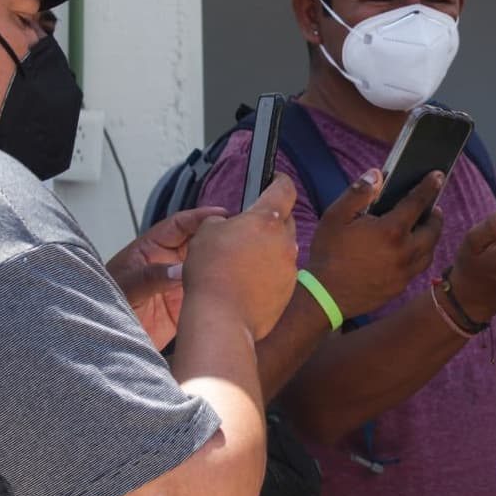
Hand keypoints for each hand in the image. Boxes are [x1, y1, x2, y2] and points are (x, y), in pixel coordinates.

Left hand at [105, 204, 229, 348]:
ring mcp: (177, 285)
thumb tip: (180, 270)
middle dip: (217, 238)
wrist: (104, 343)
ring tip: (243, 261)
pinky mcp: (185, 306)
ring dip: (220, 264)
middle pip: (198, 243)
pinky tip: (235, 289)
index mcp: (151, 249)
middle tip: (239, 236)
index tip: (220, 214)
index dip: (199, 217)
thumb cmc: (104, 305)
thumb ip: (151, 277)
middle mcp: (168, 264)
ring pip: (205, 267)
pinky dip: (219, 291)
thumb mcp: (126, 287)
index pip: (179, 226)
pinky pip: (206, 293)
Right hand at [181, 174, 298, 340]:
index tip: (275, 178)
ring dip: (268, 249)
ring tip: (243, 260)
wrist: (222, 318)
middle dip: (270, 220)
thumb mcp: (205, 233)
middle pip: (285, 221)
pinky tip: (248, 281)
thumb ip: (221, 221)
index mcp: (267, 219)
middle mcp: (285, 241)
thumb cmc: (211, 273)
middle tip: (249, 228)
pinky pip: (281, 273)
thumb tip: (228, 224)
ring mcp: (290, 267)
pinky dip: (268, 273)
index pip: (284, 189)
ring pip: (283, 249)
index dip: (279, 180)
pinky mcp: (289, 290)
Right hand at [306, 168, 442, 318]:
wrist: (325, 296)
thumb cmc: (328, 253)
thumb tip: (377, 175)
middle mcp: (404, 252)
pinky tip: (410, 250)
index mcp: (391, 230)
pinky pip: (419, 267)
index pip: (417, 202)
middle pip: (433, 229)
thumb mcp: (336, 217)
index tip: (438, 176)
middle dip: (435, 215)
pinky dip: (420, 255)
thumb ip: (358, 193)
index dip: (429, 186)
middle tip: (432, 207)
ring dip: (430, 236)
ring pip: (429, 251)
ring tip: (424, 227)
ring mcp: (405, 272)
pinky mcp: (401, 286)